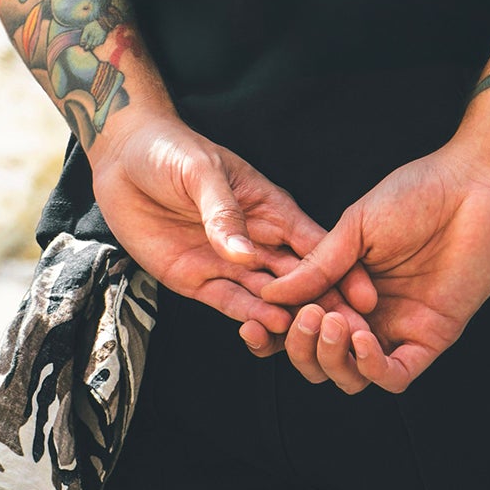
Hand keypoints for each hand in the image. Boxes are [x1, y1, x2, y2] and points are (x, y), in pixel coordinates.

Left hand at [90, 111, 346, 340]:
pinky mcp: (197, 277)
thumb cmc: (170, 151)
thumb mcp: (201, 172)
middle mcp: (255, 238)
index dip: (340, 267)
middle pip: (297, 277)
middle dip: (325, 303)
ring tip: (312, 339)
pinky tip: (270, 331)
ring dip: (290, 317)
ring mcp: (227, 261)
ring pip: (268, 297)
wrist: (124, 160)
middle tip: (352, 333)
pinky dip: (249, 317)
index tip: (365, 294)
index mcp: (268, 206)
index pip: (311, 241)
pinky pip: (228, 302)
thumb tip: (244, 253)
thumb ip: (223, 212)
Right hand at [254, 139, 489, 392]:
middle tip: (307, 317)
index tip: (251, 324)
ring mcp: (399, 328)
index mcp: (343, 285)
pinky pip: (394, 375)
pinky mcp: (431, 337)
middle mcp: (368, 314)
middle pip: (320, 359)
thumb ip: (317, 264)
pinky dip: (370, 366)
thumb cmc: (417, 193)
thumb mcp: (355, 225)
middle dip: (302, 347)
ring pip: (352, 376)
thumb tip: (268, 292)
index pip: (300, 326)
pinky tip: (361, 336)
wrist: (474, 185)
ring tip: (333, 320)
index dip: (273, 333)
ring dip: (333, 357)